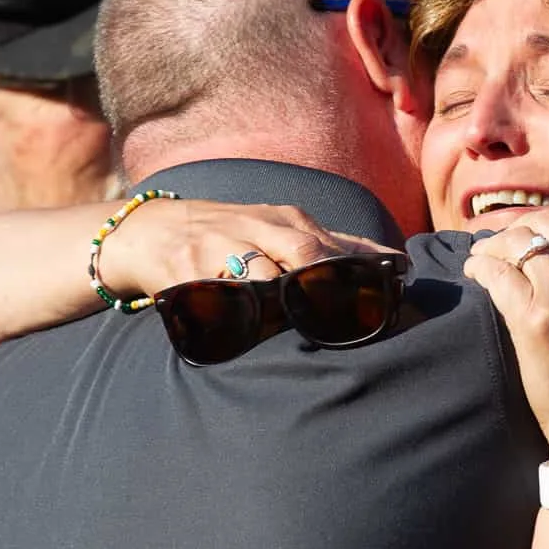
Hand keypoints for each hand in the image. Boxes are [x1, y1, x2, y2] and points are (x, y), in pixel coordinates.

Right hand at [98, 198, 397, 296]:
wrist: (151, 228)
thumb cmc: (228, 233)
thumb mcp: (278, 229)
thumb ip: (330, 246)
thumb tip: (392, 261)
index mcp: (288, 221)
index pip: (337, 245)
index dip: (367, 269)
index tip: (397, 286)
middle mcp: (259, 228)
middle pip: (307, 254)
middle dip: (333, 282)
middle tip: (358, 313)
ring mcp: (223, 246)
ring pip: (264, 275)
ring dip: (286, 300)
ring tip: (311, 327)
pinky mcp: (189, 268)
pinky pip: (218, 293)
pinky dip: (237, 309)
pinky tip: (251, 326)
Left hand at [462, 205, 548, 463]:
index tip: (548, 234)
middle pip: (548, 224)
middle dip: (527, 229)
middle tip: (511, 245)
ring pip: (517, 243)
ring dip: (498, 246)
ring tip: (487, 257)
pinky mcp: (529, 318)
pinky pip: (495, 273)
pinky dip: (480, 266)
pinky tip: (474, 271)